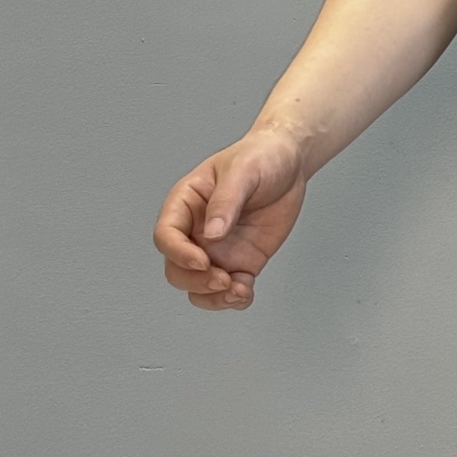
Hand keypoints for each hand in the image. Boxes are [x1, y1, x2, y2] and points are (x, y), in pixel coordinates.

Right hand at [152, 127, 307, 309]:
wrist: (290, 163)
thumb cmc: (260, 157)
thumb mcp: (243, 171)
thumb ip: (226, 201)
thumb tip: (212, 233)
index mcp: (185, 205)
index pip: (166, 236)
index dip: (179, 253)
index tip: (202, 261)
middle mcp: (196, 231)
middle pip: (177, 269)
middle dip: (195, 281)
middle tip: (222, 279)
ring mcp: (218, 249)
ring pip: (198, 286)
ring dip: (212, 298)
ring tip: (237, 292)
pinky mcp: (242, 261)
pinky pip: (230, 289)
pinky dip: (235, 299)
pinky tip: (246, 294)